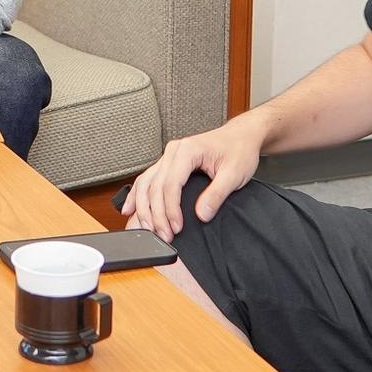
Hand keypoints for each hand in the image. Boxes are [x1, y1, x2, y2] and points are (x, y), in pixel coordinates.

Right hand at [123, 113, 269, 237]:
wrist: (241, 136)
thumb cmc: (239, 151)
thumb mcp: (234, 174)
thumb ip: (216, 194)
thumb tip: (201, 215)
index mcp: (187, 150)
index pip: (171, 183)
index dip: (171, 208)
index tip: (176, 227)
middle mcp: (173, 151)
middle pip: (155, 185)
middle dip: (156, 213)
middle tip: (163, 235)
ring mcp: (168, 156)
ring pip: (146, 183)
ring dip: (144, 208)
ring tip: (147, 229)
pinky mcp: (168, 163)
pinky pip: (147, 179)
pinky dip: (137, 195)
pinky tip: (130, 209)